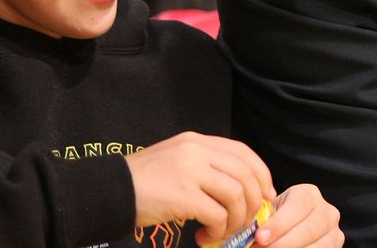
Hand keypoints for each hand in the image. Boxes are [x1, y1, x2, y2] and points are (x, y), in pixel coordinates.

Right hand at [125, 132, 276, 242]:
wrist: (110, 190)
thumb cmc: (144, 182)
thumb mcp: (177, 161)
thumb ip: (205, 166)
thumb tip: (241, 188)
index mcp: (197, 141)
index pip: (243, 152)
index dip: (261, 175)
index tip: (265, 196)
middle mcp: (197, 151)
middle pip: (246, 175)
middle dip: (254, 202)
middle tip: (246, 221)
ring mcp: (190, 171)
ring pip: (237, 196)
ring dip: (236, 220)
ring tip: (222, 232)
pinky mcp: (183, 195)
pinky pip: (218, 215)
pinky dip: (219, 230)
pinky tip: (205, 235)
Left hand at [253, 184, 343, 246]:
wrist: (293, 225)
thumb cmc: (279, 218)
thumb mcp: (273, 212)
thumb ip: (266, 219)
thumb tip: (252, 233)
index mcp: (309, 194)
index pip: (298, 206)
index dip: (279, 224)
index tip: (260, 237)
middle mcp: (327, 211)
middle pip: (308, 230)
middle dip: (282, 243)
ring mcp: (334, 232)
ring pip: (316, 247)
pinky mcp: (336, 247)